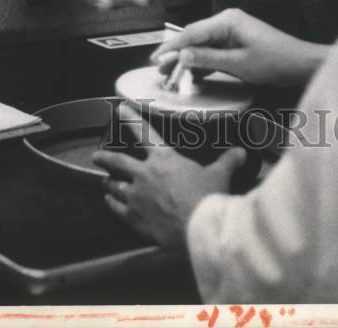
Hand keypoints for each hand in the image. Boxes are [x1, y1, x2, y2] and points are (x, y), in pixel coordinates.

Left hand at [93, 103, 245, 250]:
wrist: (197, 229)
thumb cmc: (207, 198)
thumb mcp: (219, 175)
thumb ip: (227, 161)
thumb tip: (240, 152)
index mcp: (164, 159)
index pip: (145, 133)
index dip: (131, 119)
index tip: (120, 109)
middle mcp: (145, 175)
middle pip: (119, 161)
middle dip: (106, 157)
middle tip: (97, 155)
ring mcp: (136, 197)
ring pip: (114, 186)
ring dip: (108, 183)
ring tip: (103, 182)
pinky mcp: (134, 218)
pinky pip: (116, 208)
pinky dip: (111, 204)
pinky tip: (108, 203)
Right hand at [151, 8, 328, 86]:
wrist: (299, 64)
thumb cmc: (274, 60)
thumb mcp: (237, 63)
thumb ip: (208, 59)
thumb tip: (182, 56)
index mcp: (227, 21)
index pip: (191, 33)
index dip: (171, 46)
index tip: (156, 58)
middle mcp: (227, 21)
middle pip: (194, 37)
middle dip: (177, 54)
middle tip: (160, 69)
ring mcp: (232, 31)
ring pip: (202, 45)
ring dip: (188, 60)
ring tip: (171, 73)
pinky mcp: (236, 42)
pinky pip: (213, 51)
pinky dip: (203, 62)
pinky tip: (193, 74)